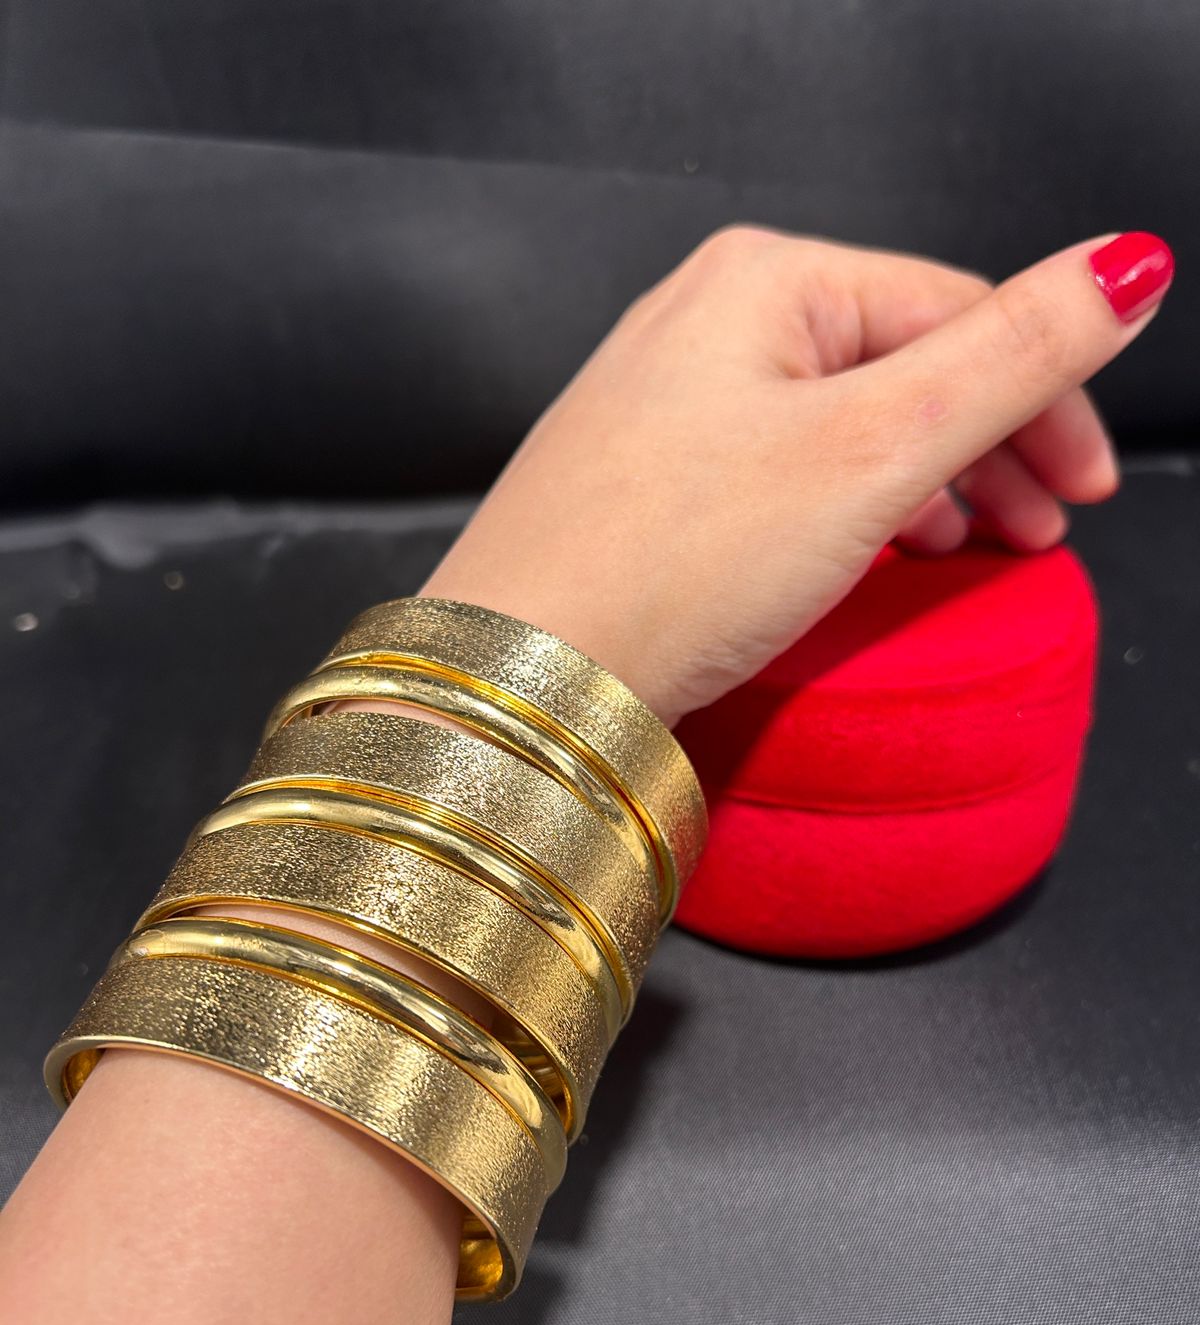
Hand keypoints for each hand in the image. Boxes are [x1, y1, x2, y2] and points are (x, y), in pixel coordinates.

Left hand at [423, 228, 1172, 725]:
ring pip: (843, 427)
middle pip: (900, 367)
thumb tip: (1116, 274)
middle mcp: (704, 325)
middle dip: (988, 448)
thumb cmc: (664, 563)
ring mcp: (667, 406)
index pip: (955, 311)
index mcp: (763, 280)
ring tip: (968, 548)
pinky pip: (784, 477)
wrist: (521, 677)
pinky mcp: (649, 486)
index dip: (1044, 399)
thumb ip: (1009, 357)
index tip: (1086, 489)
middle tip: (1038, 529)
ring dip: (926, 485)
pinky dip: (849, 514)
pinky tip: (868, 556)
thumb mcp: (874, 451)